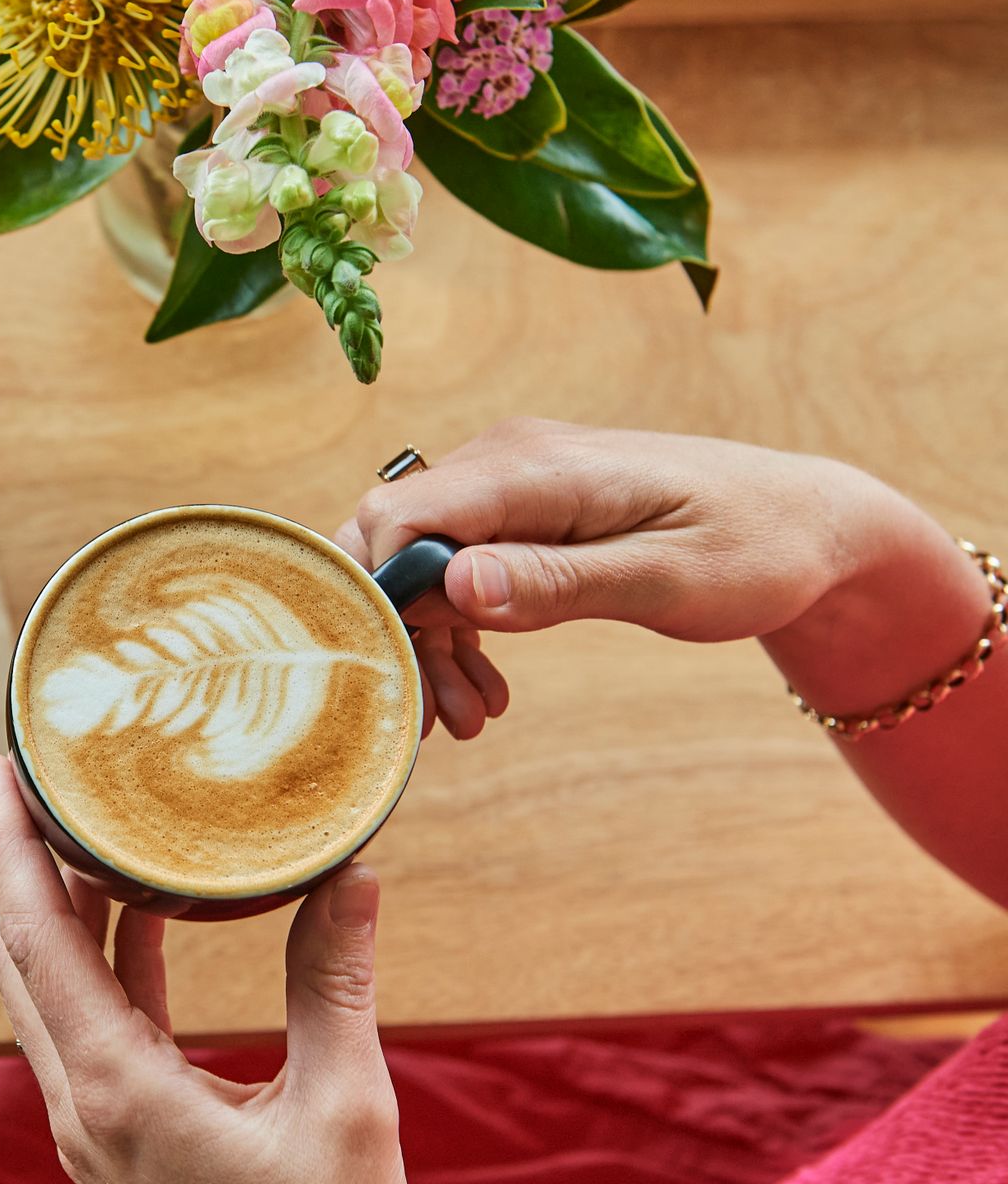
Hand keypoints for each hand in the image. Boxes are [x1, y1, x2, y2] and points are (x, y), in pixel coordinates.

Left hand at [0, 753, 407, 1183]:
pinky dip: (105, 958)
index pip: (33, 941)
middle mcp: (84, 1106)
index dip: (9, 846)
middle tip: (22, 770)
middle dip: (12, 859)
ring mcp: (96, 1128)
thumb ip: (335, 987)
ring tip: (80, 821)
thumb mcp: (346, 1111)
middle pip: (16, 958)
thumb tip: (353, 873)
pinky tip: (141, 908)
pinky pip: (92, 1026)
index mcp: (116, 1091)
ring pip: (46, 992)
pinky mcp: (125, 1139)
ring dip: (55, 905)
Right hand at [334, 418, 919, 737]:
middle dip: (398, 634)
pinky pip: (454, 567)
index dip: (375, 596)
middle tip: (435, 722)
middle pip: (393, 542)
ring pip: (418, 563)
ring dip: (429, 645)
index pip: (399, 516)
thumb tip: (452, 585)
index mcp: (535, 469)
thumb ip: (556, 583)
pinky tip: (484, 688)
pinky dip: (457, 630)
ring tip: (469, 721)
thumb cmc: (755, 549)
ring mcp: (509, 483)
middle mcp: (506, 461)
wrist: (809, 524)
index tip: (396, 678)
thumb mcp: (665, 580)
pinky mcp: (519, 511)